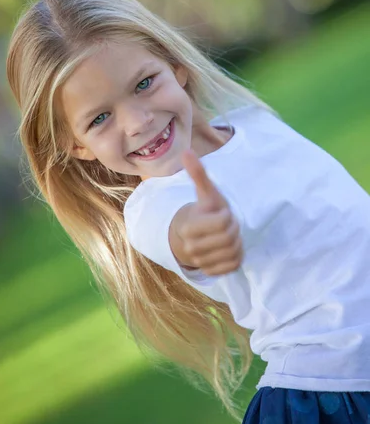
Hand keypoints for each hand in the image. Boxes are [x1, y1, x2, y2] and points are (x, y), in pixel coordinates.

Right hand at [179, 149, 242, 275]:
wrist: (191, 237)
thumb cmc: (203, 211)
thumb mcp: (204, 193)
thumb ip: (198, 174)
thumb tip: (186, 151)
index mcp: (189, 227)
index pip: (223, 222)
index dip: (227, 215)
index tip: (222, 213)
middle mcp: (192, 248)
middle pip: (229, 237)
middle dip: (234, 228)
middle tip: (227, 224)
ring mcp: (202, 262)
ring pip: (233, 251)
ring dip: (237, 242)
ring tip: (228, 234)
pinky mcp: (212, 272)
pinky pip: (234, 264)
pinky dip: (237, 255)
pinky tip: (229, 247)